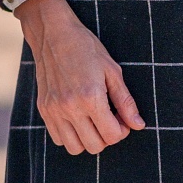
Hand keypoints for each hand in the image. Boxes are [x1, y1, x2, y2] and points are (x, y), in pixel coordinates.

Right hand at [17, 0, 144, 153]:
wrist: (53, 34)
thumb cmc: (86, 48)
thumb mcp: (112, 71)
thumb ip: (126, 101)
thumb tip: (139, 125)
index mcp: (91, 97)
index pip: (112, 136)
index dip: (122, 131)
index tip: (122, 119)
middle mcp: (70, 107)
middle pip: (95, 146)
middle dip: (107, 137)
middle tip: (109, 119)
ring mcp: (54, 110)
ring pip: (75, 148)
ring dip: (88, 139)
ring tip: (92, 121)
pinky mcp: (44, 110)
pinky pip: (58, 139)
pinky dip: (70, 135)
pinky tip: (77, 118)